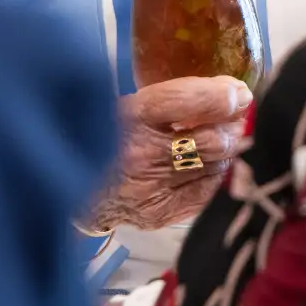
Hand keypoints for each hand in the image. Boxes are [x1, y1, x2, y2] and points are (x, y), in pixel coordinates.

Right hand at [82, 76, 252, 231]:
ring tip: (228, 137)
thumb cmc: (101, 134)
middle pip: (210, 140)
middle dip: (233, 126)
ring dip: (228, 150)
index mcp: (128, 118)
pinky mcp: (158, 213)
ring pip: (213, 166)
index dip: (219, 96)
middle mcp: (141, 155)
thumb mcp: (127, 104)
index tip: (240, 92)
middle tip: (240, 117)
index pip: (185, 102)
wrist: (66, 186)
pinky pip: (205, 192)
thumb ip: (173, 98)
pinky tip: (211, 164)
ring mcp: (151, 189)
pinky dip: (215, 175)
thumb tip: (229, 91)